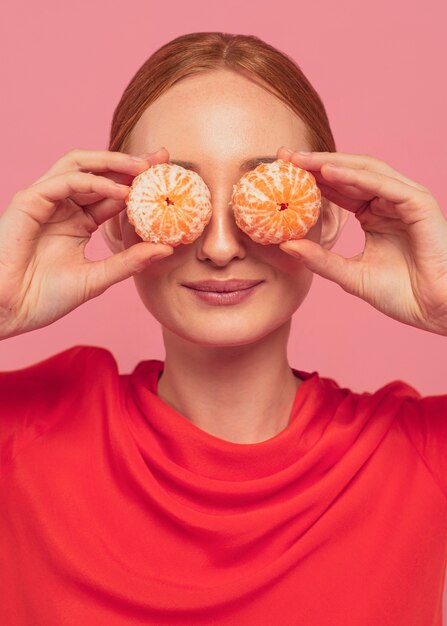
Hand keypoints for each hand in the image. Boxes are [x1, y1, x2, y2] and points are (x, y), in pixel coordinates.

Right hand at [0, 148, 173, 339]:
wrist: (8, 311)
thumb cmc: (44, 297)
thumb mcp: (98, 278)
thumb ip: (129, 262)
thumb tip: (167, 249)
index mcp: (78, 223)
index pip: (113, 196)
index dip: (140, 185)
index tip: (169, 178)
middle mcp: (63, 207)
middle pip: (100, 173)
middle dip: (131, 164)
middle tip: (162, 159)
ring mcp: (46, 201)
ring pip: (80, 166)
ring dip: (113, 163)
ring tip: (144, 168)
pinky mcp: (30, 201)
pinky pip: (66, 181)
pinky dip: (95, 182)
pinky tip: (121, 192)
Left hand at [276, 147, 446, 335]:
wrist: (435, 310)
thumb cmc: (402, 294)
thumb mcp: (350, 275)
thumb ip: (320, 260)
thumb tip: (285, 245)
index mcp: (374, 215)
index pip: (338, 189)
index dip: (310, 180)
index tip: (280, 174)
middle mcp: (388, 202)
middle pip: (349, 174)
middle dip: (315, 163)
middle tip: (284, 156)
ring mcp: (405, 200)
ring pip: (365, 172)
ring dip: (332, 163)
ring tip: (301, 160)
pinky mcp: (419, 203)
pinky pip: (385, 184)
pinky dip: (356, 176)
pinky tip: (328, 171)